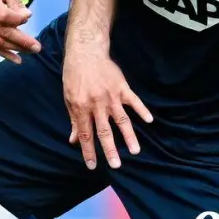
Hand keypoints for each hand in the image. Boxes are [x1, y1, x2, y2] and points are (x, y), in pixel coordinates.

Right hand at [0, 0, 39, 63]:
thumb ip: (15, 1)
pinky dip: (4, 54)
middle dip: (22, 41)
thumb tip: (26, 16)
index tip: (28, 15)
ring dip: (15, 49)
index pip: (4, 16)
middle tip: (37, 47)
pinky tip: (16, 59)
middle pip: (2, 32)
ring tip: (31, 51)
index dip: (18, 19)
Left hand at [63, 46, 151, 170]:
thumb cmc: (74, 76)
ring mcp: (111, 96)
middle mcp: (97, 105)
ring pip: (122, 120)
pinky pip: (134, 101)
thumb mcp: (69, 98)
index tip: (92, 166)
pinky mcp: (122, 87)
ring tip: (136, 151)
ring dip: (129, 136)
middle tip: (116, 166)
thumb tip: (73, 140)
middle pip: (105, 131)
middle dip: (110, 150)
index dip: (88, 151)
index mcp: (82, 108)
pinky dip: (142, 110)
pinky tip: (149, 120)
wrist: (86, 53)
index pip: (86, 135)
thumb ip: (74, 120)